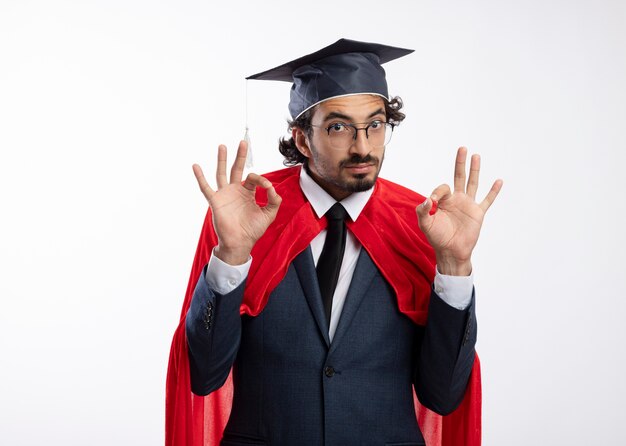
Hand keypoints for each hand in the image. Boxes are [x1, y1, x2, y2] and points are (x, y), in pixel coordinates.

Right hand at [193, 141, 281, 264]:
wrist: (240, 243)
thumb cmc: (253, 230)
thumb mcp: (269, 214)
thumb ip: (274, 200)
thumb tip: (272, 187)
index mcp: (247, 193)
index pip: (253, 178)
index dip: (262, 179)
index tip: (267, 187)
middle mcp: (235, 191)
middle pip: (237, 169)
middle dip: (240, 156)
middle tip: (243, 142)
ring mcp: (224, 195)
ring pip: (222, 173)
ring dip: (222, 160)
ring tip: (222, 146)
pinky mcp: (216, 201)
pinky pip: (206, 187)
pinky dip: (200, 177)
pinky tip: (196, 166)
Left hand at [416, 147, 502, 275]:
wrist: (451, 251)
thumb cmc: (437, 238)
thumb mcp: (425, 224)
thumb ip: (423, 211)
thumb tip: (427, 200)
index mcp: (443, 201)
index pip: (442, 188)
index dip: (437, 192)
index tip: (432, 203)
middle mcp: (456, 199)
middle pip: (459, 176)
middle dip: (460, 163)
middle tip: (462, 148)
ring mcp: (468, 205)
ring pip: (473, 183)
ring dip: (475, 170)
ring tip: (476, 156)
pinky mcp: (478, 213)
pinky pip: (487, 200)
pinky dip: (493, 191)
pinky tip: (499, 181)